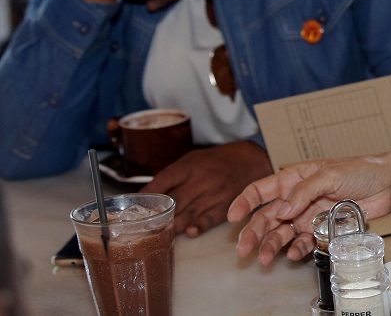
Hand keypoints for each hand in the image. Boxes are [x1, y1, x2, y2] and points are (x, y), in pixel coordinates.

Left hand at [141, 141, 272, 237]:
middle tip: (139, 228)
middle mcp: (202, 179)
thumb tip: (149, 195)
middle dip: (155, 216)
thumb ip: (174, 175)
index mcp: (191, 164)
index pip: (163, 180)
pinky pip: (210, 219)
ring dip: (171, 226)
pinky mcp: (227, 205)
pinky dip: (198, 227)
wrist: (253, 160)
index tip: (133, 207)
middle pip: (173, 201)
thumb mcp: (195, 159)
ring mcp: (215, 193)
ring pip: (188, 213)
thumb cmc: (218, 161)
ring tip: (157, 236)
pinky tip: (189, 233)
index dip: (147, 195)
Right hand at [227, 157, 390, 265]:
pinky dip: (296, 250)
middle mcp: (297, 199)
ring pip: (282, 233)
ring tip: (264, 258)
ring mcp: (308, 216)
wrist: (387, 185)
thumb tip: (283, 210)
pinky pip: (304, 243)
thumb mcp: (330, 174)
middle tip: (243, 248)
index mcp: (294, 179)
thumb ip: (304, 191)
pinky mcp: (321, 230)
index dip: (245, 202)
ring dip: (271, 245)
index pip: (262, 190)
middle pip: (267, 217)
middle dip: (253, 232)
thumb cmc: (360, 170)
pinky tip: (291, 254)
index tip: (233, 216)